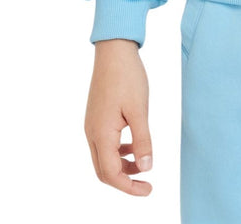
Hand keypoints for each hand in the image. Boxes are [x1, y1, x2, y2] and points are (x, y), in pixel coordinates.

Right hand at [84, 38, 153, 195]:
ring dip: (121, 167)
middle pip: (103, 171)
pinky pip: (104, 144)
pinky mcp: (96, 117)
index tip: (148, 189)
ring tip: (143, 165)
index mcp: (101, 133)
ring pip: (103, 158)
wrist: (113, 50)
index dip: (129, 187)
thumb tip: (146, 168)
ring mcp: (92, 125)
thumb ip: (142, 140)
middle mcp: (92, 132)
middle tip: (146, 185)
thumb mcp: (140, 110)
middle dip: (124, 182)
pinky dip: (118, 152)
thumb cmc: (127, 77)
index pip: (111, 174)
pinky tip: (133, 146)